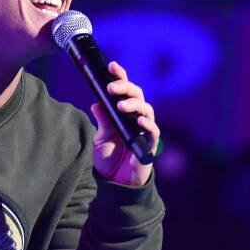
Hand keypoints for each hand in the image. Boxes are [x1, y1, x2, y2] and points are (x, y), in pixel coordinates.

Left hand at [90, 61, 160, 185]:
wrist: (115, 183)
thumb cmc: (109, 159)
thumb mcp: (101, 138)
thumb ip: (102, 121)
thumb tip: (96, 103)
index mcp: (123, 113)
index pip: (124, 90)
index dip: (120, 77)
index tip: (112, 65)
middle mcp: (136, 117)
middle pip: (137, 95)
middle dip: (125, 87)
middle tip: (112, 87)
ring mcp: (144, 130)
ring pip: (146, 109)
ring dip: (134, 104)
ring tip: (121, 105)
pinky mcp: (150, 144)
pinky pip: (153, 131)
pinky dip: (148, 124)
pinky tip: (139, 120)